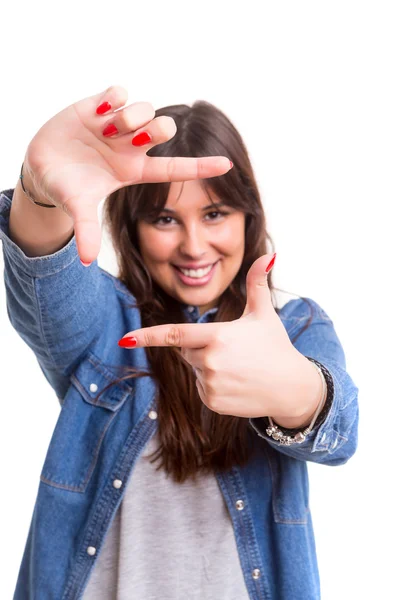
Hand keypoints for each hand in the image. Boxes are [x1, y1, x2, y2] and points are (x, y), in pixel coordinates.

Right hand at [23, 85, 231, 263]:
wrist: (42, 167)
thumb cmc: (68, 189)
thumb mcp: (78, 208)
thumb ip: (86, 230)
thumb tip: (86, 261)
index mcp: (134, 170)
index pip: (174, 167)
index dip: (201, 166)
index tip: (228, 165)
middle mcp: (131, 146)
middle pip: (164, 129)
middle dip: (156, 128)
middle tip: (130, 137)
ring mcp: (116, 125)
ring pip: (144, 109)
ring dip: (131, 115)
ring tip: (107, 126)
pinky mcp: (98, 105)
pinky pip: (119, 92)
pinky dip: (114, 97)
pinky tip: (99, 111)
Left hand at [118, 254, 319, 419]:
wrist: (292, 388)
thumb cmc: (276, 346)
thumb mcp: (264, 313)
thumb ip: (258, 283)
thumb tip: (269, 255)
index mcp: (218, 336)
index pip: (175, 335)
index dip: (147, 337)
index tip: (125, 340)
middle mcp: (210, 362)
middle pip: (186, 350)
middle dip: (201, 347)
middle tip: (231, 349)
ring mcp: (210, 384)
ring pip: (194, 369)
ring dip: (208, 366)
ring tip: (238, 368)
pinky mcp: (212, 402)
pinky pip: (201, 388)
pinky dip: (212, 385)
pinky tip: (236, 383)